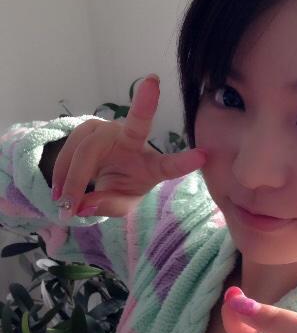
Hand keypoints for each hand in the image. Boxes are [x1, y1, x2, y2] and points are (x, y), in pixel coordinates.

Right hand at [52, 74, 205, 217]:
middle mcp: (135, 140)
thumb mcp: (119, 204)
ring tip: (62, 202)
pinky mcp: (90, 126)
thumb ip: (107, 206)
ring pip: (87, 147)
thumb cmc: (121, 186)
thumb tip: (82, 205)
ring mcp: (111, 129)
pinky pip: (71, 145)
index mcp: (151, 164)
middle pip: (110, 149)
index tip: (203, 155)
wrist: (103, 170)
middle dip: (88, 172)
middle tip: (68, 204)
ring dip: (69, 176)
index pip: (169, 164)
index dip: (184, 162)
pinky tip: (57, 190)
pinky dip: (60, 170)